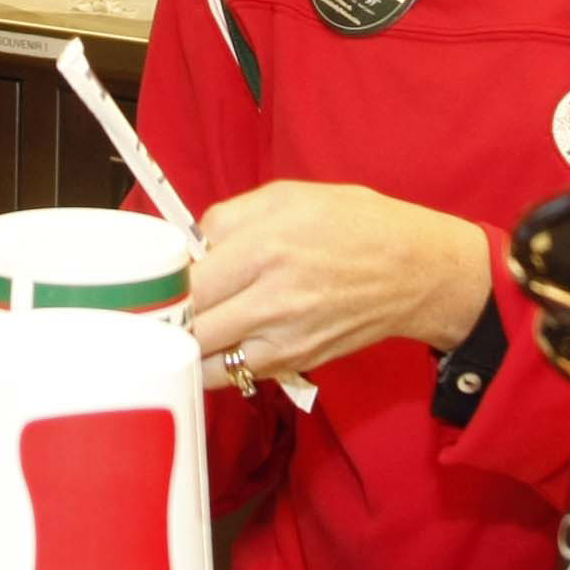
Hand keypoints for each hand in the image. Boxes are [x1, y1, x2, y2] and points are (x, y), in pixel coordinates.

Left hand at [189, 180, 489, 389]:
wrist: (415, 271)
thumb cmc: (353, 224)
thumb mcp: (286, 195)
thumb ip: (228, 217)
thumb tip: (190, 243)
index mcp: (265, 247)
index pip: (188, 279)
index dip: (162, 279)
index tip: (155, 274)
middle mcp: (273, 300)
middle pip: (190, 324)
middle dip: (167, 313)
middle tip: (159, 300)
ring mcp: (285, 339)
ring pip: (205, 359)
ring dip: (186, 343)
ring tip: (183, 321)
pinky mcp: (296, 363)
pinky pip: (234, 375)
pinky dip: (214, 363)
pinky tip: (213, 340)